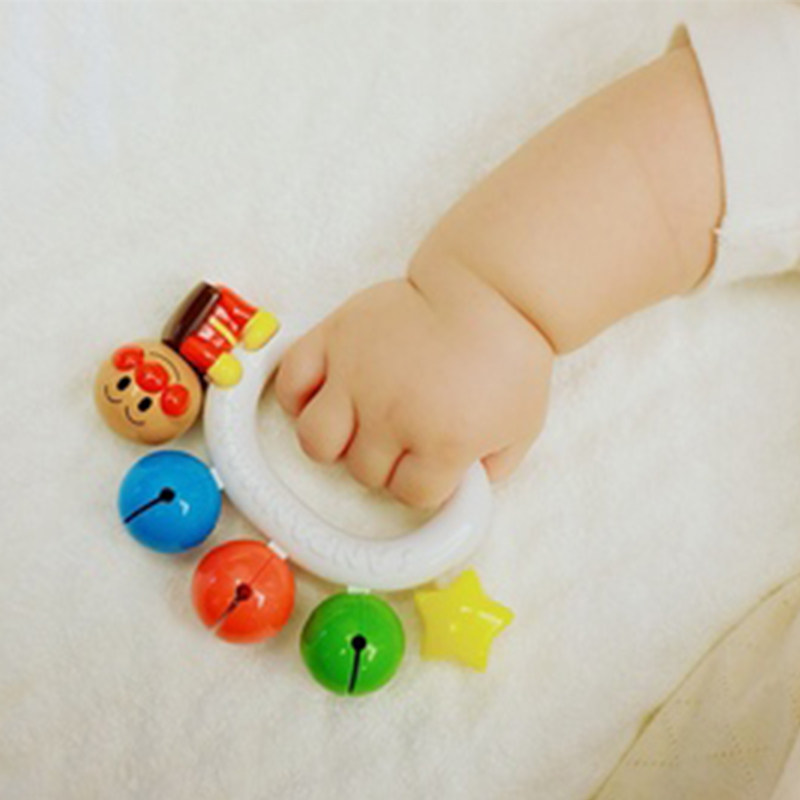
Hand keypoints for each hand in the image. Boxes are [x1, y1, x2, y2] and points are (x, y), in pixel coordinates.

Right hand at [275, 271, 552, 508]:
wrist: (491, 289)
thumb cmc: (508, 355)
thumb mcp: (522, 427)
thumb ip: (491, 469)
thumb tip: (461, 490)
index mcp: (442, 442)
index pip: (413, 495)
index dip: (425, 483)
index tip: (432, 465)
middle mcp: (392, 415)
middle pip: (365, 472)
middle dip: (386, 463)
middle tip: (401, 438)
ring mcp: (357, 376)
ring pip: (316, 441)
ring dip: (336, 442)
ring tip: (356, 425)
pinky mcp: (335, 339)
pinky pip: (290, 383)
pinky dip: (298, 397)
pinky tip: (322, 396)